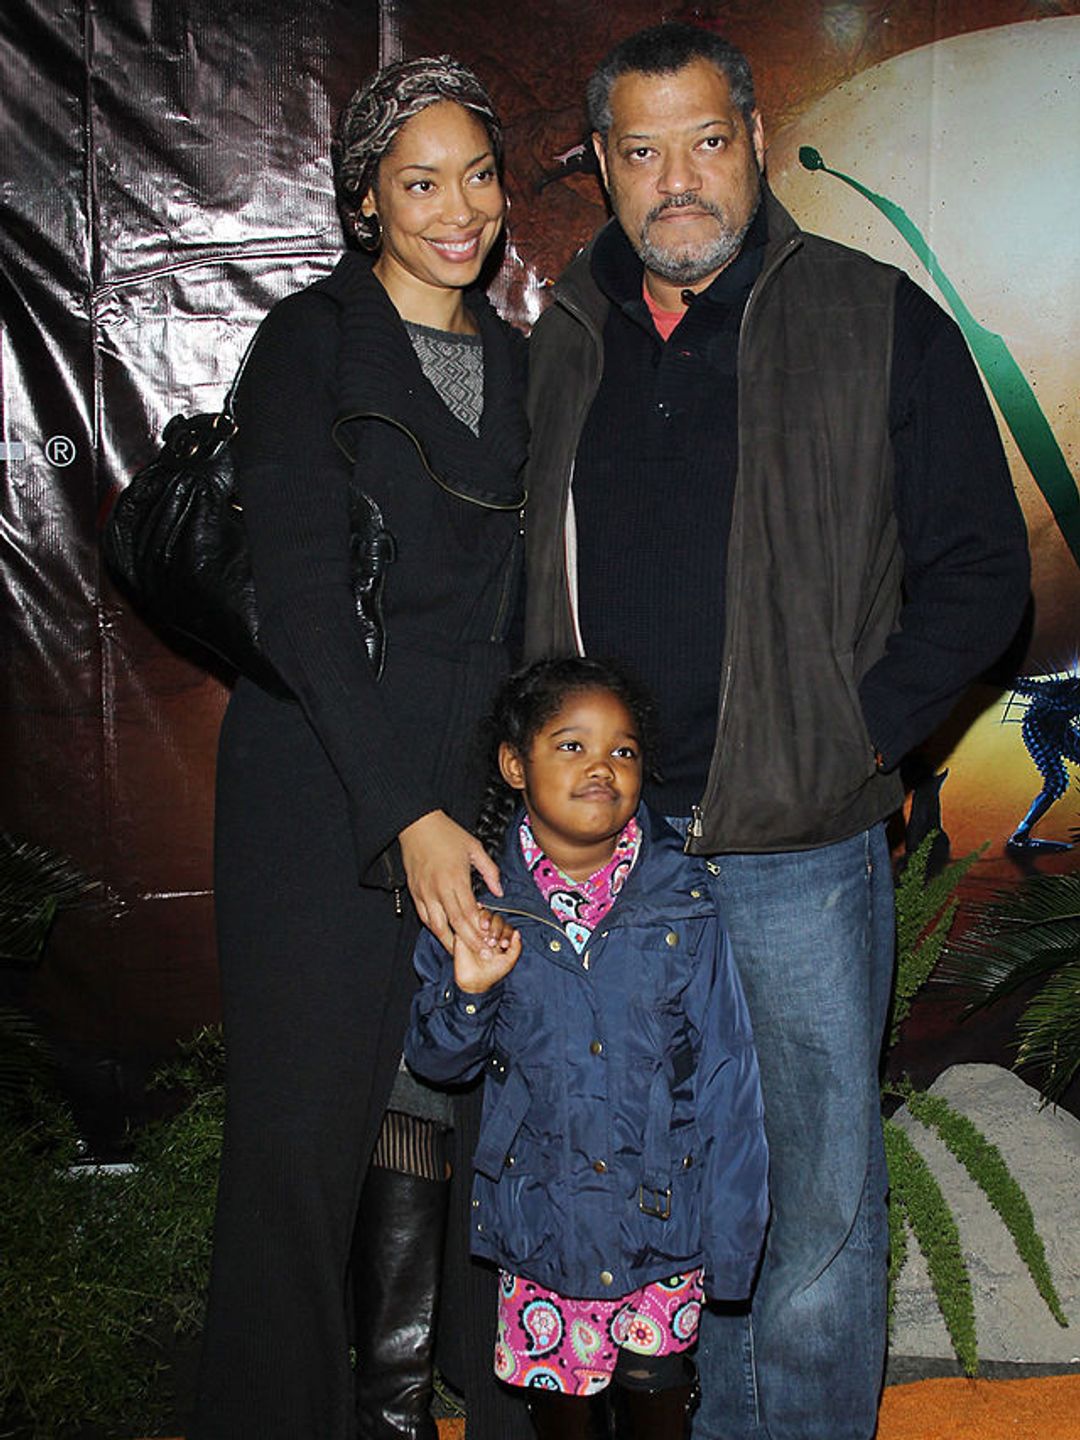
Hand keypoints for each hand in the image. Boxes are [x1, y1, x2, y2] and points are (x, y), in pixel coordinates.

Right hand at [398, 809, 502, 953]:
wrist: (417, 824)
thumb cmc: (447, 834)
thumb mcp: (474, 847)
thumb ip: (490, 871)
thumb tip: (499, 892)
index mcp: (456, 878)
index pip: (469, 913)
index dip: (480, 931)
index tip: (490, 943)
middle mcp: (438, 889)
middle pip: (454, 924)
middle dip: (469, 943)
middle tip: (482, 956)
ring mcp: (424, 892)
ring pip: (436, 926)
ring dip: (450, 942)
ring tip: (462, 953)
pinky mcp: (414, 892)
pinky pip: (424, 916)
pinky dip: (435, 928)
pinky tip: (445, 935)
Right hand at [454, 908, 521, 993]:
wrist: (474, 981)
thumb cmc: (493, 972)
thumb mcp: (509, 961)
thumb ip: (516, 948)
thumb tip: (517, 932)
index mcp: (501, 937)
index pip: (506, 926)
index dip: (506, 933)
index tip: (503, 945)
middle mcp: (490, 931)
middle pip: (496, 919)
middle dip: (496, 928)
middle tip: (492, 943)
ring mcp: (477, 929)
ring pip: (483, 915)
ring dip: (486, 920)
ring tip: (484, 935)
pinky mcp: (463, 931)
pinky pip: (468, 919)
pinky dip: (473, 919)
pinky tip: (476, 928)